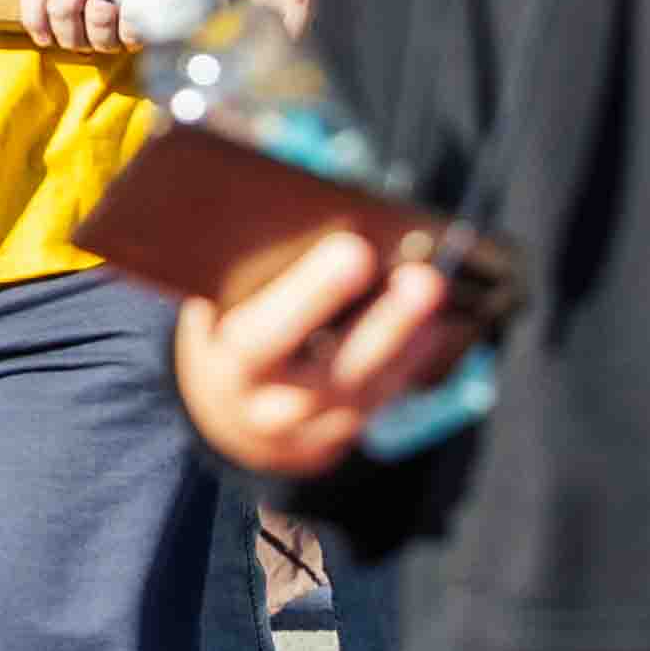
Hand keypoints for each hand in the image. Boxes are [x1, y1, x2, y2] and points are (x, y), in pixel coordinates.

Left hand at [22, 0, 199, 53]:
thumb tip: (48, 34)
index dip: (34, 20)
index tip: (47, 42)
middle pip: (62, 9)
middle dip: (73, 39)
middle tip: (88, 47)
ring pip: (96, 17)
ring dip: (104, 42)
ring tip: (114, 41)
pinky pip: (131, 21)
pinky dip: (131, 38)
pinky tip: (136, 36)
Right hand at [168, 222, 480, 479]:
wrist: (222, 415)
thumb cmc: (223, 332)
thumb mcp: (214, 306)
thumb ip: (244, 274)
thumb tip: (306, 211)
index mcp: (227, 364)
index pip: (264, 332)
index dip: (311, 292)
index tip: (356, 249)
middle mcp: (267, 406)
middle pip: (333, 369)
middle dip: (385, 323)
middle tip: (425, 278)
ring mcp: (307, 430)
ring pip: (367, 388)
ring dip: (410, 340)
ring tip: (435, 291)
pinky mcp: (339, 439)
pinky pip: (379, 401)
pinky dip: (409, 362)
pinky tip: (432, 327)